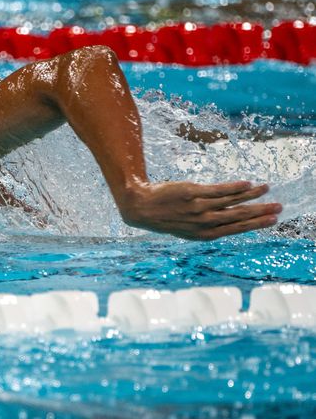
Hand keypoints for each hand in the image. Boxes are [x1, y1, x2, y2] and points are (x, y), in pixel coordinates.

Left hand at [119, 180, 281, 239]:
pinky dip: (235, 187)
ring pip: (232, 202)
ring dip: (252, 195)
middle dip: (260, 212)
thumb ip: (206, 225)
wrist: (140, 207)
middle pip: (238, 217)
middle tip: (279, 208)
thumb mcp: (186, 227)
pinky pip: (219, 190)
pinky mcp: (193, 193)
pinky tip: (246, 183)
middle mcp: (204, 223)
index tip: (272, 221)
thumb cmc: (164, 217)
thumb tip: (227, 219)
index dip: (255, 225)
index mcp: (203, 235)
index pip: (235, 229)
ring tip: (267, 189)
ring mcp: (199, 208)